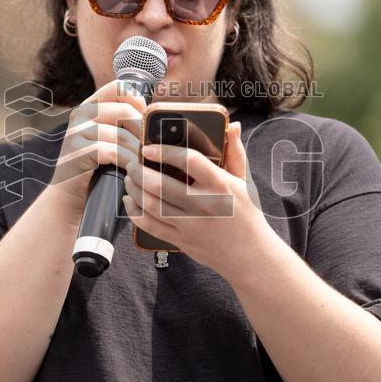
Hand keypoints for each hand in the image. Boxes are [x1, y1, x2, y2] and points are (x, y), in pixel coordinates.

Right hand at [46, 79, 148, 222]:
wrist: (70, 196)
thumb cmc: (97, 169)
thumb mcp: (111, 141)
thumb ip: (127, 126)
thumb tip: (158, 121)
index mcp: (91, 106)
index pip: (119, 88)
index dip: (138, 103)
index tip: (146, 124)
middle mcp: (82, 113)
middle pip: (125, 111)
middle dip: (142, 133)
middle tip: (150, 151)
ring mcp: (77, 131)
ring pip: (121, 134)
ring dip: (137, 152)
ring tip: (144, 165)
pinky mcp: (76, 150)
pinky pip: (111, 151)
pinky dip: (126, 163)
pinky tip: (131, 172)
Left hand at [123, 120, 271, 274]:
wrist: (250, 256)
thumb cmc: (247, 215)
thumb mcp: (246, 182)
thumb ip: (236, 152)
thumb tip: (232, 126)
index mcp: (221, 185)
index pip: (189, 160)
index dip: (165, 151)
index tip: (148, 148)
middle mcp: (204, 204)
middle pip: (160, 184)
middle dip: (139, 171)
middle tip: (133, 163)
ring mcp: (191, 225)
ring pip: (151, 205)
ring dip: (134, 189)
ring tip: (130, 178)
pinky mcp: (181, 240)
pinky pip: (150, 226)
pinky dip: (134, 212)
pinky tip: (130, 201)